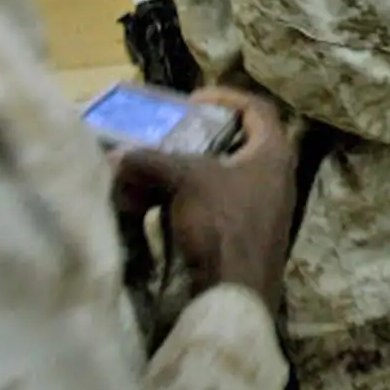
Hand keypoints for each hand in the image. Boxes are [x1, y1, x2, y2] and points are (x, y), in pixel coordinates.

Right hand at [110, 86, 298, 314]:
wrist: (235, 292)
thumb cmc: (221, 223)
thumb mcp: (185, 181)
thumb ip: (150, 162)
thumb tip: (115, 156)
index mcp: (273, 153)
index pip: (257, 109)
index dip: (225, 97)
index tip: (191, 100)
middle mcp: (275, 176)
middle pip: (236, 143)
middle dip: (197, 139)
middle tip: (168, 137)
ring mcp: (263, 208)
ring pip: (221, 178)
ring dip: (185, 174)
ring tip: (151, 173)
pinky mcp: (246, 234)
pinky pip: (216, 206)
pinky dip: (187, 201)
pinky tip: (157, 209)